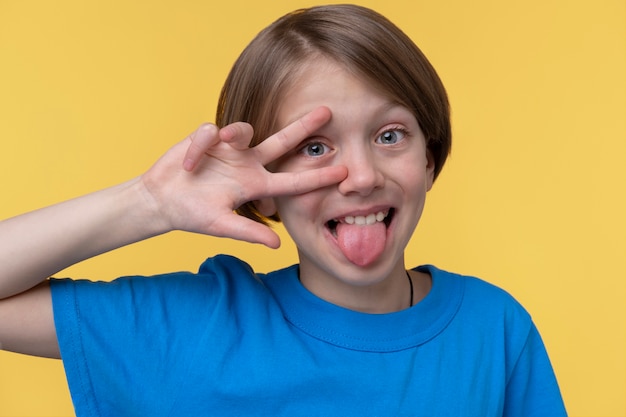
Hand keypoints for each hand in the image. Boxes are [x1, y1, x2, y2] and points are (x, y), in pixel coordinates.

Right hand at [141, 107, 346, 247]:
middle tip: (328, 112)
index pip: (292, 181)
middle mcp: (247, 163)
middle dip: (303, 127)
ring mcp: (228, 149)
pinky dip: (199, 147)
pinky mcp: (206, 138)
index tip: (343, 173)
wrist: (161, 201)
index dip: (316, 178)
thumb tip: (278, 244)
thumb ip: (249, 232)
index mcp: (255, 185)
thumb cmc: (192, 214)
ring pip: (244, 130)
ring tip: (222, 141)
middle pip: (281, 142)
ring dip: (235, 133)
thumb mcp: (221, 225)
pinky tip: (188, 163)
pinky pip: (209, 133)